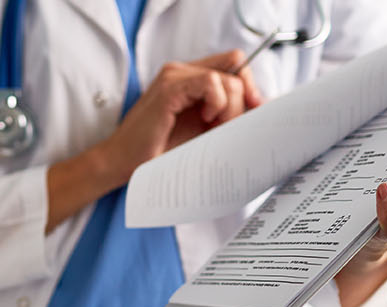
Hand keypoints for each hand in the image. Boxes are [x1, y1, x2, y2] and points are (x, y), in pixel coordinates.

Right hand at [95, 49, 263, 181]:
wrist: (123, 163)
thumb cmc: (159, 150)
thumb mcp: (204, 128)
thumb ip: (227, 113)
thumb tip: (263, 106)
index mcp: (189, 77)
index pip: (234, 63)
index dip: (249, 85)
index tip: (252, 109)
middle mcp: (181, 70)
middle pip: (236, 67)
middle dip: (243, 100)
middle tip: (226, 125)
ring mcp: (174, 76)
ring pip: (227, 77)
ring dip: (231, 107)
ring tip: (213, 126)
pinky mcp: (169, 88)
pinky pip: (210, 82)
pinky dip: (217, 102)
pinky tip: (205, 119)